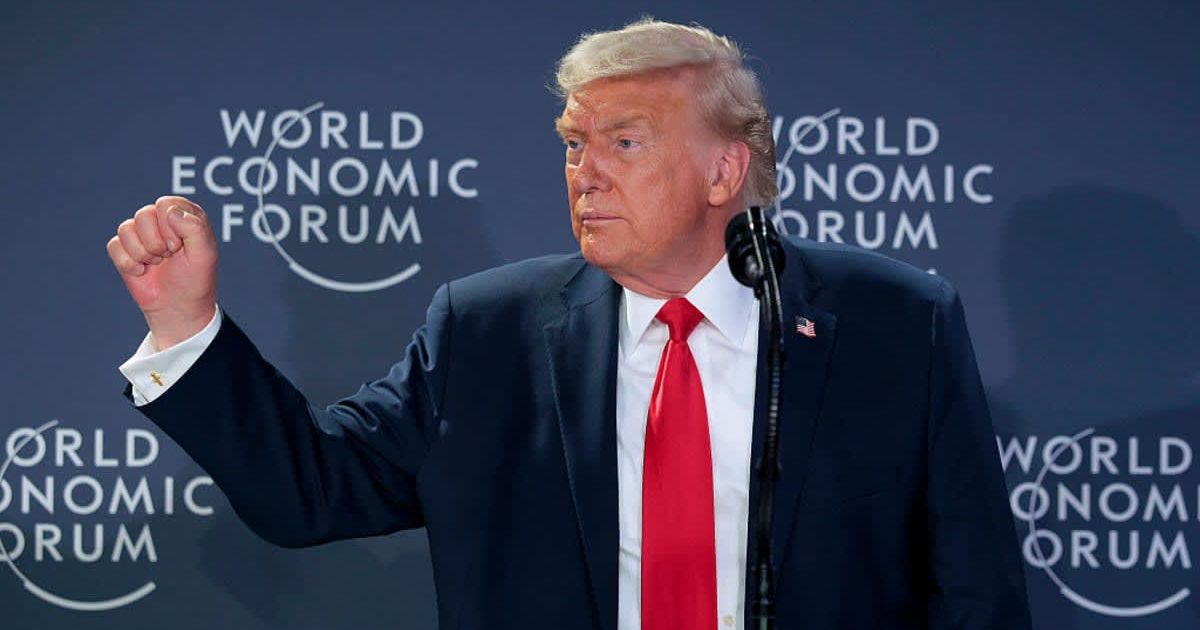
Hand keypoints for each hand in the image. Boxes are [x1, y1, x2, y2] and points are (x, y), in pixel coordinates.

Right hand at [107, 195, 218, 349]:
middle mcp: (161, 219)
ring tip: (157, 263)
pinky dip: (128, 263)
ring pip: (126, 228)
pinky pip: (114, 245)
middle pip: (144, 214)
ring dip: (143, 253)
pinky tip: (142, 271)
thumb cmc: (195, 279)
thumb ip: (195, 228)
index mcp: (184, 214)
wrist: (178, 307)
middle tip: (169, 256)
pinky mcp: (124, 249)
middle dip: (156, 242)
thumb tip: (170, 212)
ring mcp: (141, 233)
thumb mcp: (205, 254)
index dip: (170, 228)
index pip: (166, 205)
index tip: (180, 247)